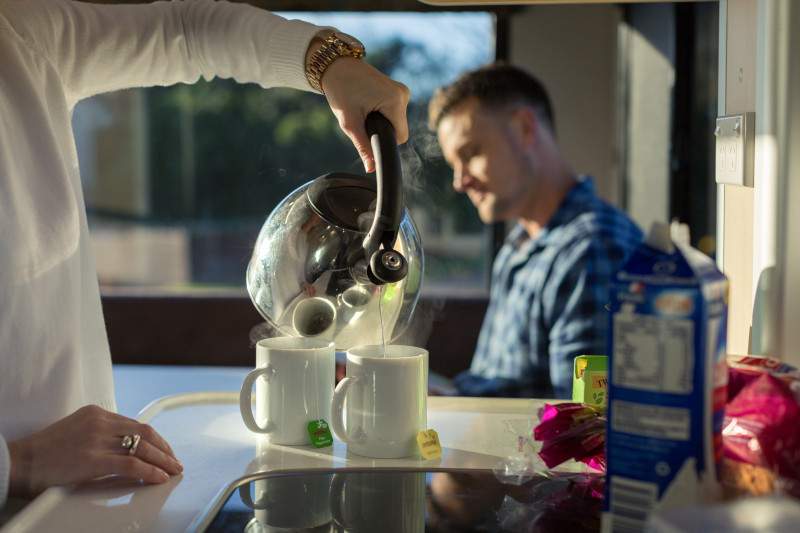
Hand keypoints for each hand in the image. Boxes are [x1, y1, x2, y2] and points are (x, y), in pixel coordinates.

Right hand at [7, 405, 182, 498]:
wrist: (18, 462)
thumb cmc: (44, 453)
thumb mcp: (76, 431)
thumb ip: (100, 434)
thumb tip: (125, 449)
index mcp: (96, 413)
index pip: (136, 424)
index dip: (156, 439)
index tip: (165, 450)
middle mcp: (100, 422)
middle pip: (145, 433)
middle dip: (164, 449)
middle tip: (175, 461)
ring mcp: (97, 439)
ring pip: (143, 447)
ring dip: (163, 460)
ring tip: (173, 470)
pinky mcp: (93, 459)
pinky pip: (132, 464)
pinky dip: (150, 471)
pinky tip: (159, 477)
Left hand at [320, 57, 409, 172]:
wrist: (336, 65)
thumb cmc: (340, 90)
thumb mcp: (349, 123)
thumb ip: (363, 147)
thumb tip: (371, 168)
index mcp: (395, 102)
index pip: (400, 137)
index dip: (383, 140)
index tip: (367, 131)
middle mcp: (403, 94)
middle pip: (398, 129)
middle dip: (381, 130)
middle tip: (361, 117)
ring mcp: (402, 90)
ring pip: (396, 120)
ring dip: (382, 121)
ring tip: (363, 107)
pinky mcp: (398, 88)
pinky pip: (394, 111)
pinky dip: (383, 112)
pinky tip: (368, 103)